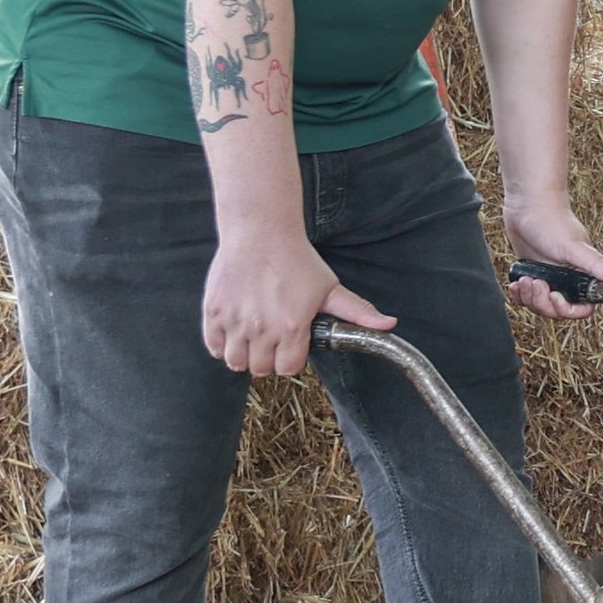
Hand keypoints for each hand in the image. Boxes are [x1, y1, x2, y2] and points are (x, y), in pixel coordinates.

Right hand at [203, 232, 392, 377]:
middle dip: (270, 359)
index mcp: (292, 328)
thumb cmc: (298, 260)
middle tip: (275, 339)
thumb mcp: (331, 288)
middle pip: (261, 369)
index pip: (288, 368)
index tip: (293, 346)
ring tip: (255, 337)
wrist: (262, 233)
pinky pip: (213, 347)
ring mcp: (234, 322)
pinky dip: (222, 345)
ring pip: (235, 363)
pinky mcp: (213, 313)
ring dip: (245, 355)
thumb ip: (358, 312)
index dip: (292, 360)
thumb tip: (389, 324)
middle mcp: (261, 330)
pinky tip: (236, 332)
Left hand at [501, 200, 602, 319]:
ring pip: (540, 305)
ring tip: (524, 280)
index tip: (555, 296)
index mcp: (582, 274)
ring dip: (529, 298)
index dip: (567, 309)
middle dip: (542, 302)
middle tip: (537, 282)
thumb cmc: (551, 220)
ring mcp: (550, 277)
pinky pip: (527, 296)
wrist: (527, 204)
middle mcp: (568, 278)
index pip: (582, 307)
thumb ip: (595, 263)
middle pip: (557, 310)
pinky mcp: (534, 273)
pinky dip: (520, 294)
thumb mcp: (572, 246)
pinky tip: (516, 282)